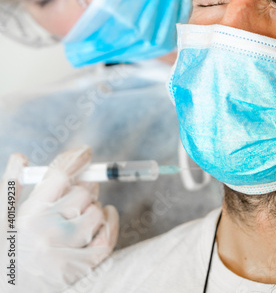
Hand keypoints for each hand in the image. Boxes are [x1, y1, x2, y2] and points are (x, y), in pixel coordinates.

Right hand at [0, 145, 118, 291]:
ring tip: (80, 209)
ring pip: (97, 213)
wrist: (8, 292)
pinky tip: (105, 214)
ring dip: (93, 205)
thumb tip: (21, 156)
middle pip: (83, 192)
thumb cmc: (3, 252)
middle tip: (76, 188)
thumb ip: (10, 187)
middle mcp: (48, 235)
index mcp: (28, 217)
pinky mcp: (81, 269)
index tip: (85, 152)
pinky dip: (110, 222)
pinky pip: (107, 238)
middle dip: (83, 184)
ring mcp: (67, 254)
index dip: (77, 158)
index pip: (61, 176)